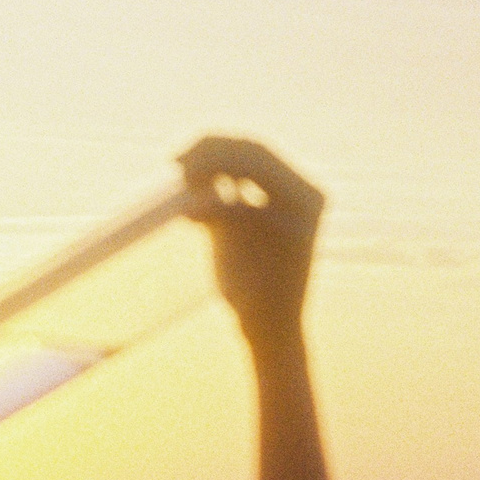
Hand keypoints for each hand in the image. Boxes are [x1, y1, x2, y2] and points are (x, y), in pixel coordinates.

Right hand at [177, 136, 324, 343]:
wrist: (271, 326)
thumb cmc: (256, 293)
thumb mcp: (233, 247)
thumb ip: (215, 212)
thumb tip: (185, 188)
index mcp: (304, 196)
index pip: (255, 158)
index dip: (213, 155)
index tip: (178, 166)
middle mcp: (302, 190)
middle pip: (252, 152)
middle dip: (211, 153)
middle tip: (176, 163)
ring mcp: (289, 196)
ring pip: (246, 162)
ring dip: (213, 164)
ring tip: (183, 177)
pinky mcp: (273, 206)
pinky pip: (244, 180)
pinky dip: (218, 180)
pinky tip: (196, 190)